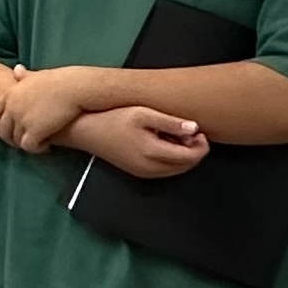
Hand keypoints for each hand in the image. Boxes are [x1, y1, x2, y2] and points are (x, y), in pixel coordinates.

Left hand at [0, 65, 101, 153]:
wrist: (75, 88)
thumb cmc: (61, 80)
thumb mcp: (37, 76)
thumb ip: (24, 76)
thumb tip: (17, 69)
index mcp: (10, 94)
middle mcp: (12, 108)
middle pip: (3, 130)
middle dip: (10, 139)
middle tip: (22, 143)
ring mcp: (21, 120)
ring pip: (15, 140)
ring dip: (25, 143)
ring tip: (39, 143)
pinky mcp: (34, 132)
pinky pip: (29, 147)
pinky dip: (37, 148)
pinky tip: (47, 145)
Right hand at [66, 104, 207, 179]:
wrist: (86, 130)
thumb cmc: (112, 118)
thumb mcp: (143, 113)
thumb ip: (170, 122)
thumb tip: (195, 129)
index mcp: (153, 153)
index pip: (191, 157)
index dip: (201, 145)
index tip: (199, 130)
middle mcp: (150, 168)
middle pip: (187, 166)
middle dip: (193, 150)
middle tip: (187, 131)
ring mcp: (144, 173)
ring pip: (177, 169)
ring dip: (182, 154)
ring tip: (173, 134)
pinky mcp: (139, 172)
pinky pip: (165, 169)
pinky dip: (171, 158)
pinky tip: (161, 141)